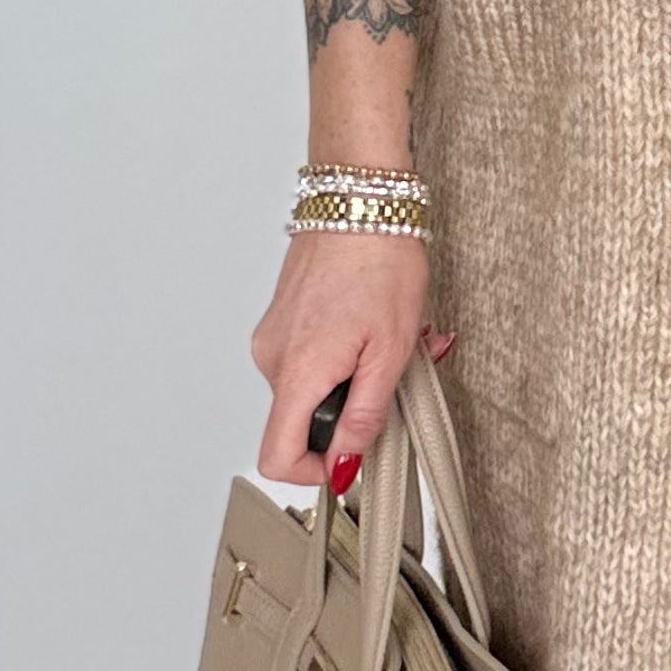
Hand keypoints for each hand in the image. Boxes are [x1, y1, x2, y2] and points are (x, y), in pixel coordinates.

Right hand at [250, 231, 445, 490]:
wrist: (360, 200)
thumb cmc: (380, 260)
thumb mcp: (391, 349)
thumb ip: (366, 413)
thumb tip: (346, 459)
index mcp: (298, 371)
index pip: (277, 456)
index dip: (315, 470)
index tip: (351, 456)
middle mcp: (273, 357)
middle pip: (304, 421)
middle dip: (355, 410)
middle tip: (397, 379)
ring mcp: (274, 337)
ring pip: (313, 387)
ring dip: (357, 377)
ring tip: (393, 342)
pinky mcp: (282, 321)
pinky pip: (311, 359)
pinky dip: (346, 355)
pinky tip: (375, 328)